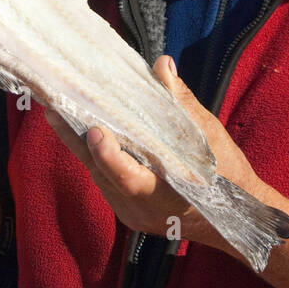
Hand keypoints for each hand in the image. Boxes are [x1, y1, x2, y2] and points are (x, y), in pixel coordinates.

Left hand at [43, 55, 264, 255]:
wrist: (236, 220)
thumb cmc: (229, 178)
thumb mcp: (211, 139)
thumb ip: (180, 105)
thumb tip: (161, 67)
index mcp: (168, 196)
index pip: (129, 178)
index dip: (109, 156)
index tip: (95, 130)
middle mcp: (143, 209)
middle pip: (101, 173)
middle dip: (77, 138)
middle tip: (51, 106)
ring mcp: (131, 213)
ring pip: (98, 175)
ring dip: (81, 144)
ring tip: (59, 111)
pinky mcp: (127, 211)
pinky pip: (104, 180)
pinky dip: (95, 156)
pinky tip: (83, 131)